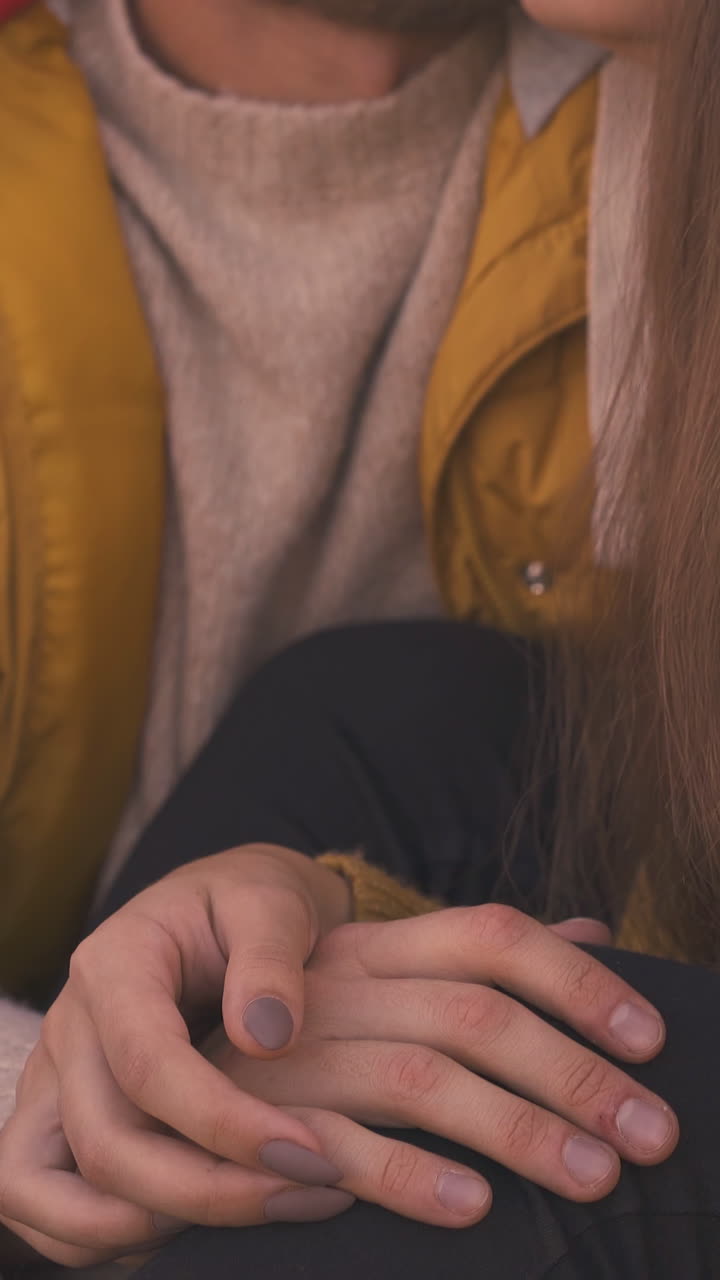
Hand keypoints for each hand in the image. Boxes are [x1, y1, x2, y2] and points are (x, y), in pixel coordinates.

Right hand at [0, 844, 354, 1267]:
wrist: (233, 909)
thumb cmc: (253, 903)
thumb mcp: (273, 901)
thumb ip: (270, 957)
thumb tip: (266, 1035)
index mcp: (115, 963)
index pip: (148, 1064)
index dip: (223, 1122)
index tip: (308, 1153)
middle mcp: (71, 1026)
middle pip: (104, 1143)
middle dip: (205, 1192)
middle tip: (308, 1192)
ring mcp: (57, 1078)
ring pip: (52, 1189)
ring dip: (146, 1228)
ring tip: (257, 1217)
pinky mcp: (63, 1118)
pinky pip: (45, 1203)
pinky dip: (106, 1238)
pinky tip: (199, 1230)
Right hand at [205, 907, 676, 1226]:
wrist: (157, 1044)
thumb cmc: (302, 1021)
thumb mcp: (386, 970)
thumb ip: (484, 956)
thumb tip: (596, 931)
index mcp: (379, 945)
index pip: (491, 936)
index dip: (577, 981)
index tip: (650, 1036)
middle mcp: (343, 984)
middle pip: (473, 1012)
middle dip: (572, 1073)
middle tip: (653, 1133)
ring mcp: (300, 1050)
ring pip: (421, 1076)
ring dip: (515, 1129)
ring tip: (594, 1176)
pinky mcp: (259, 1115)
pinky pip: (339, 1145)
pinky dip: (406, 1175)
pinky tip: (473, 1205)